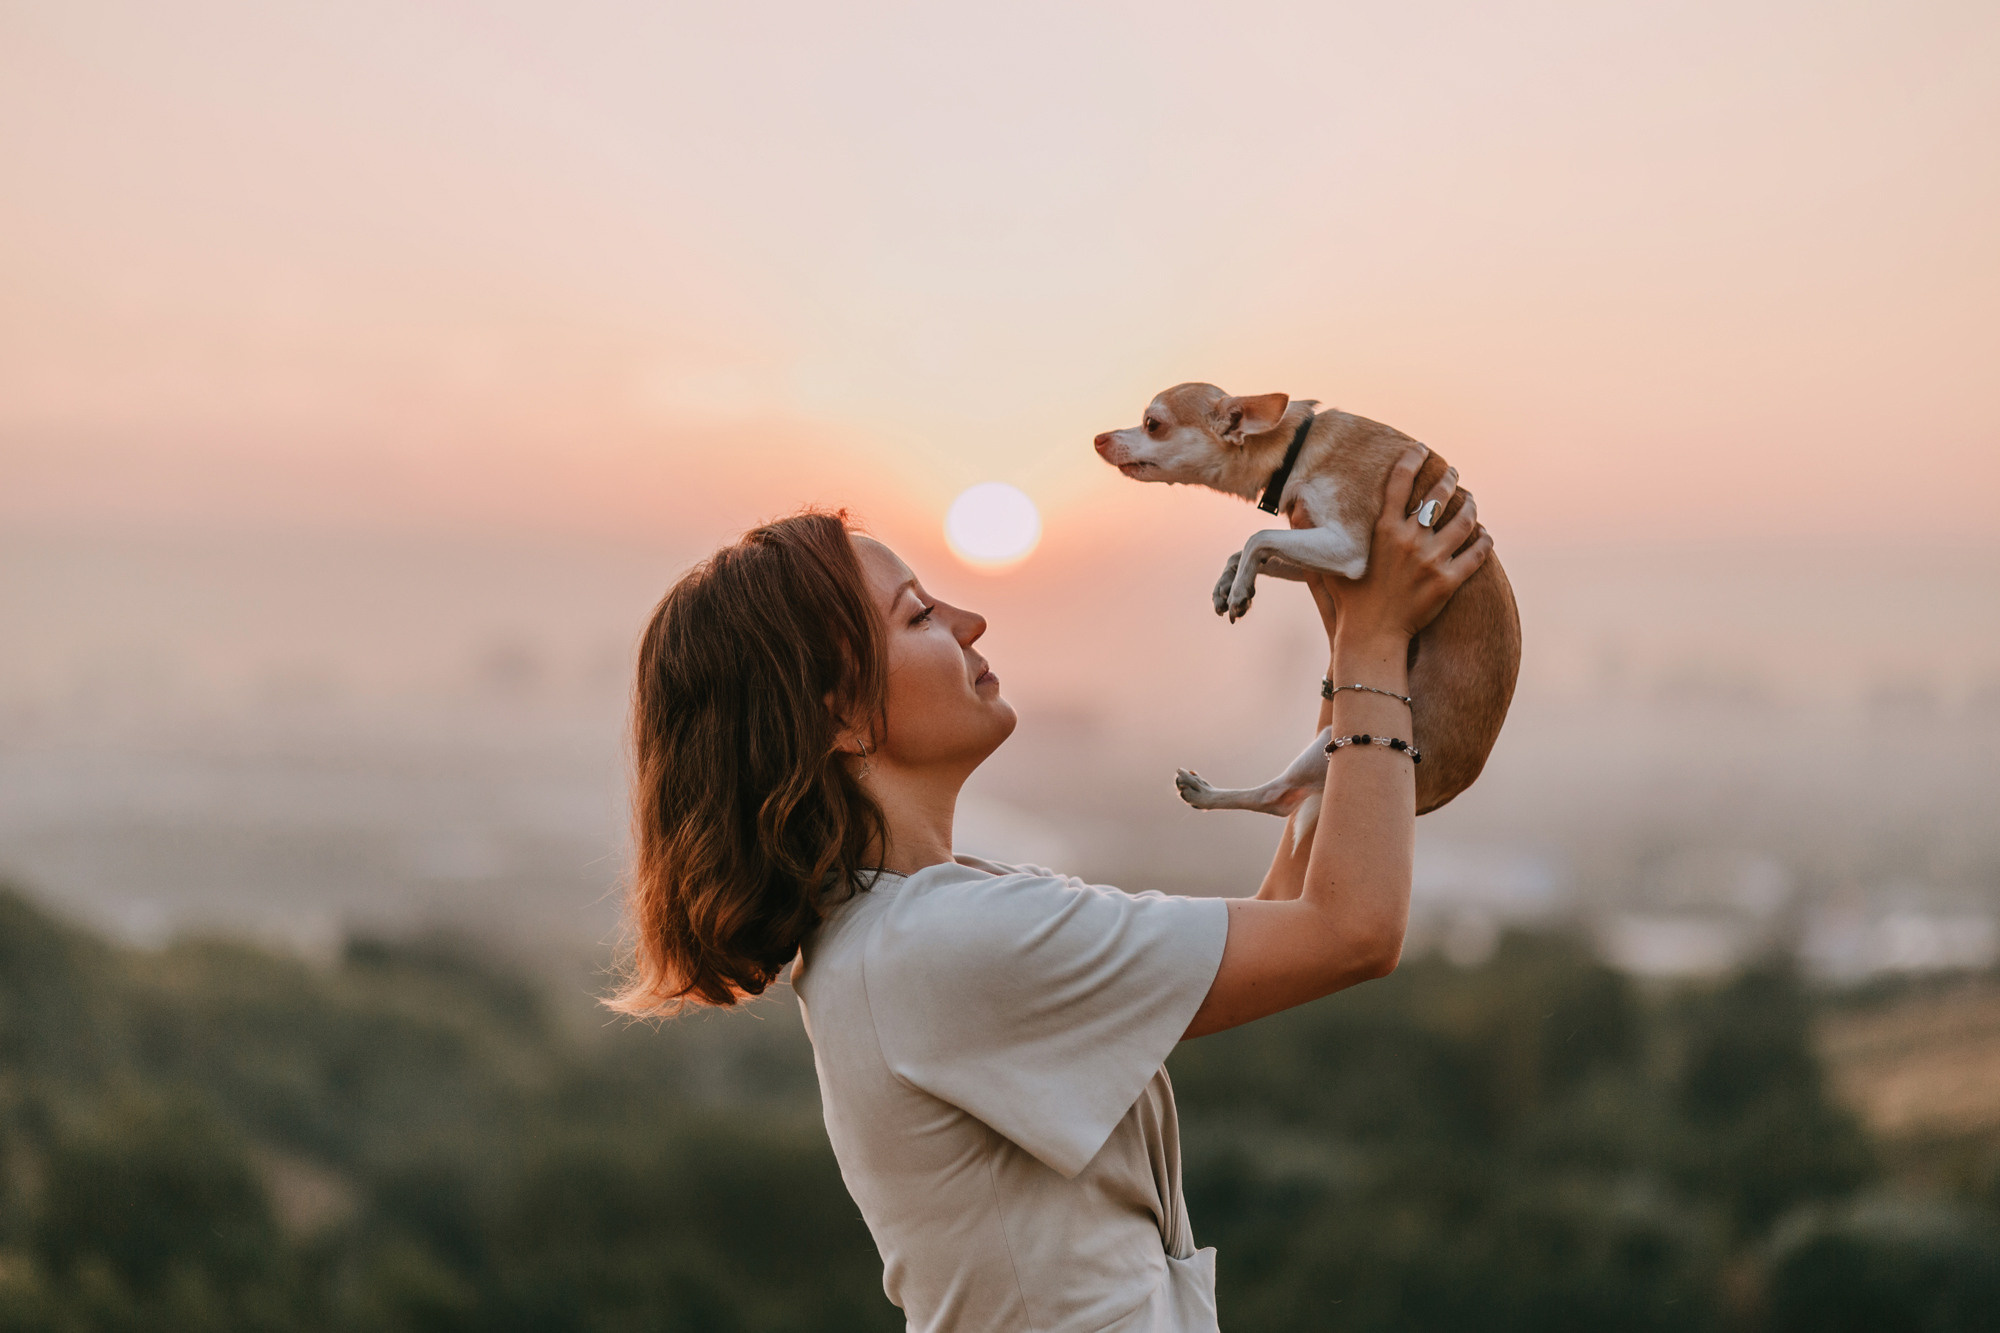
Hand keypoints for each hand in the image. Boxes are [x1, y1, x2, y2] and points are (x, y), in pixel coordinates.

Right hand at [1325, 448, 1492, 644]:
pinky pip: (1476, 554)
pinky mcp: (1448, 582)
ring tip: (1471, 501)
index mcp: (1383, 531)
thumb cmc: (1348, 600)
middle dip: (1448, 479)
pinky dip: (1483, 541)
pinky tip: (1484, 535)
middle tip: (1451, 472)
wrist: (1372, 636)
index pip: (1400, 482)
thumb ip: (1309, 532)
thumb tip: (1293, 507)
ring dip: (1470, 507)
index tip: (1419, 449)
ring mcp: (1432, 561)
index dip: (1411, 459)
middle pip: (1437, 497)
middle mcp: (1409, 541)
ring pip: (1463, 522)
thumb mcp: (1326, 562)